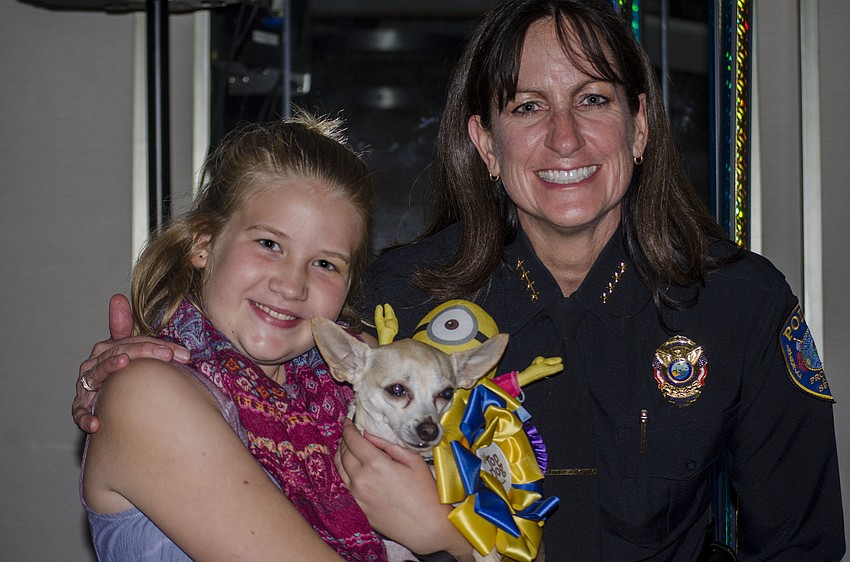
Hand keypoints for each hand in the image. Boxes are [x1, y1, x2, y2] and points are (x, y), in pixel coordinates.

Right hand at [72, 294, 189, 432]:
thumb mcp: (129, 350)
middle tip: (169, 356)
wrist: (108, 401)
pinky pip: (80, 412)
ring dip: (109, 368)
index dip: (157, 345)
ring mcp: (86, 386)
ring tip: (124, 362)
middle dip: (145, 352)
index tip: (182, 353)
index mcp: (106, 349)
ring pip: (98, 374)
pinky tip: (97, 423)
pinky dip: (86, 417)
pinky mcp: (82, 407)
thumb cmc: (121, 372)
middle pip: (119, 352)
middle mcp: (93, 364)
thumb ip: (127, 328)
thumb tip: (116, 297)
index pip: (133, 342)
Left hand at [335, 420, 471, 559]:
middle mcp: (361, 479)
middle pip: (343, 453)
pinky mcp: (359, 508)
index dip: (348, 427)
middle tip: (350, 432)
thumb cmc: (426, 492)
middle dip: (344, 439)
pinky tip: (352, 468)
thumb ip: (389, 445)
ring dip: (341, 455)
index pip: (353, 440)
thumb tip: (370, 435)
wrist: (427, 528)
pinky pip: (345, 485)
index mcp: (376, 464)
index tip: (348, 419)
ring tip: (347, 447)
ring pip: (340, 469)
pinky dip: (345, 472)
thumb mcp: (413, 461)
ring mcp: (357, 496)